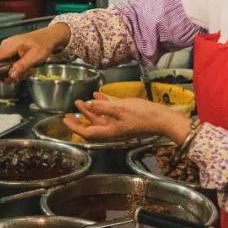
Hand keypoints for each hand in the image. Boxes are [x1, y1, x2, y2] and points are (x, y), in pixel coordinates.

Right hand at [0, 23, 70, 80]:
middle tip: (12, 79)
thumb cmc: (43, 45)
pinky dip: (13, 68)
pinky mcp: (10, 50)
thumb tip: (10, 74)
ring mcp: (7, 47)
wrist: (49, 37)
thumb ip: (22, 66)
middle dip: (2, 72)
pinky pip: (6, 61)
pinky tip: (24, 69)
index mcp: (11, 44)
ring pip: (2, 62)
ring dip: (10, 71)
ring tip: (24, 73)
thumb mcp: (35, 57)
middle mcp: (6, 44)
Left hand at [64, 92, 190, 141]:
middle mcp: (112, 129)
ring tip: (80, 100)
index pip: (87, 132)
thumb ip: (103, 107)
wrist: (162, 118)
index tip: (65, 120)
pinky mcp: (125, 117)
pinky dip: (102, 104)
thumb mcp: (120, 108)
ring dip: (90, 109)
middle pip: (91, 125)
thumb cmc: (142, 114)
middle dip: (80, 118)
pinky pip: (110, 111)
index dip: (75, 127)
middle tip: (68, 111)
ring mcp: (118, 124)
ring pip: (100, 118)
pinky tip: (97, 95)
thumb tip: (88, 105)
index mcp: (109, 131)